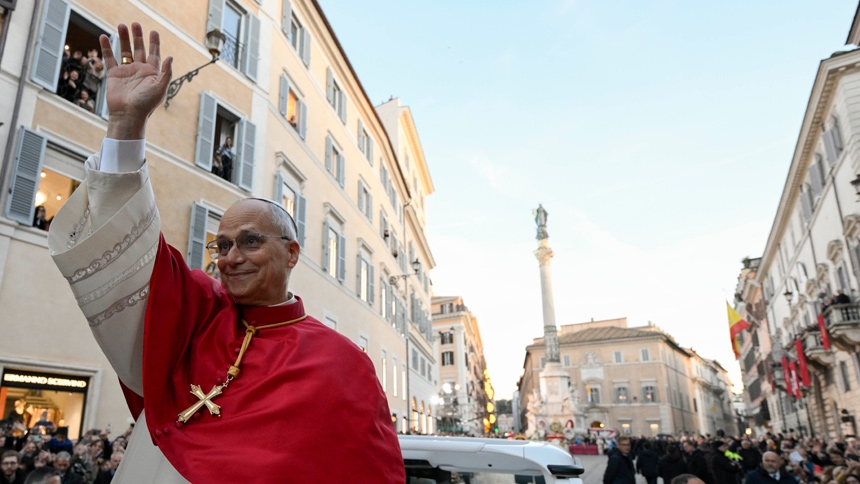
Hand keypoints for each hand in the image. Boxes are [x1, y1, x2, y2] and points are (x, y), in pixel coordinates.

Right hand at [99, 22, 172, 139]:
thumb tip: (170, 57)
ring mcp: (127, 71)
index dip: (154, 42)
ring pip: (125, 51)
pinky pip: (110, 58)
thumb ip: (166, 73)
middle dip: (138, 36)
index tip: (153, 31)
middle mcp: (140, 70)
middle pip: (139, 49)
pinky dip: (107, 48)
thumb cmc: (146, 104)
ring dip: (124, 38)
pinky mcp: (114, 74)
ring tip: (121, 25)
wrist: (128, 115)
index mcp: (152, 73)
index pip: (154, 53)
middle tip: (135, 24)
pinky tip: (105, 37)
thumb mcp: (160, 88)